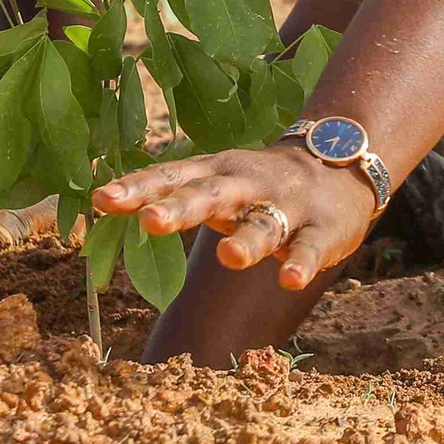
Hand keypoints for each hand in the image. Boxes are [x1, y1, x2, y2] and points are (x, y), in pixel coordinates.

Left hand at [93, 146, 376, 295]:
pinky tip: (289, 279)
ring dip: (246, 239)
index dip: (137, 188)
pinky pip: (309, 248)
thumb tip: (100, 203)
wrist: (342, 164)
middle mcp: (247, 183)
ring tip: (229, 258)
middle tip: (151, 220)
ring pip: (263, 223)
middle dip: (182, 208)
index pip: (172, 176)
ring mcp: (287, 205)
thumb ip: (172, 194)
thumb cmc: (260, 184)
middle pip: (211, 195)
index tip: (101, 200)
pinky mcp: (322, 229)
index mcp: (217, 171)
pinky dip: (300, 263)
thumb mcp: (217, 182)